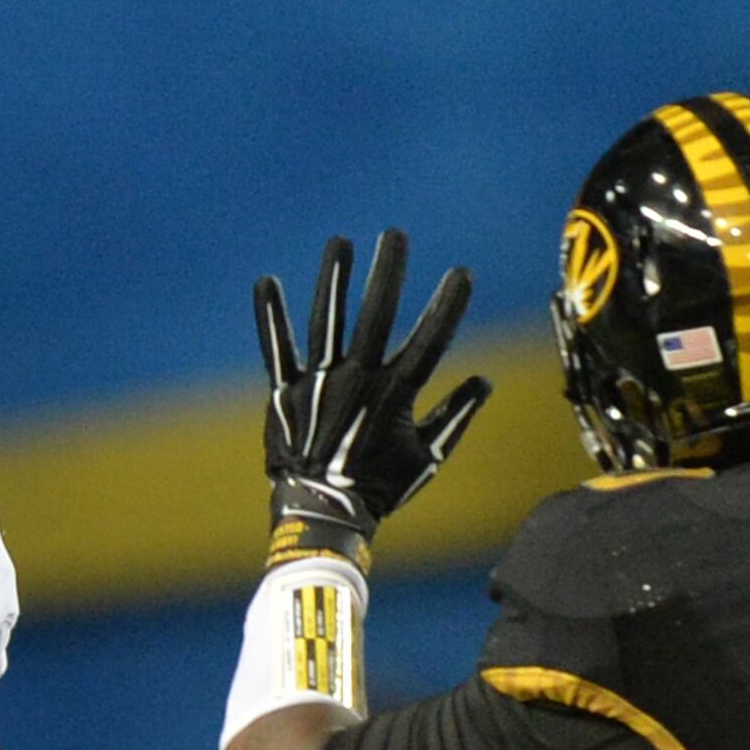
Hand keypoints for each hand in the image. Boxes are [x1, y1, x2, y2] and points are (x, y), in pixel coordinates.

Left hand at [254, 230, 488, 564]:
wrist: (323, 514)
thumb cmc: (379, 488)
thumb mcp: (428, 457)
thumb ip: (456, 416)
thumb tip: (484, 382)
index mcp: (395, 394)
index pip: (429, 340)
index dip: (447, 305)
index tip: (461, 272)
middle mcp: (357, 381)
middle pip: (376, 316)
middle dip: (388, 273)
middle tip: (396, 235)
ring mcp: (319, 385)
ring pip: (327, 322)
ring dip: (333, 280)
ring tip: (340, 243)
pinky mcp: (286, 393)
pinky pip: (276, 349)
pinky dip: (271, 317)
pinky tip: (265, 282)